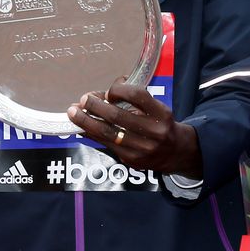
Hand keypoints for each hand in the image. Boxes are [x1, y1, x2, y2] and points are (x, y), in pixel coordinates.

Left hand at [67, 82, 201, 177]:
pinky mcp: (131, 159)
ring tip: (73, 112)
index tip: (109, 91)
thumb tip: (102, 94)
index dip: (119, 91)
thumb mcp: (156, 108)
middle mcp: (153, 131)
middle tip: (83, 99)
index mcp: (161, 113)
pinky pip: (106, 144)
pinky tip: (81, 128)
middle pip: (118, 116)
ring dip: (86, 121)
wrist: (176, 152)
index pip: (138, 96)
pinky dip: (91, 135)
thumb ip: (133, 99)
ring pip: (107, 133)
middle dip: (96, 106)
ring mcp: (141, 148)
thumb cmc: (160, 124)